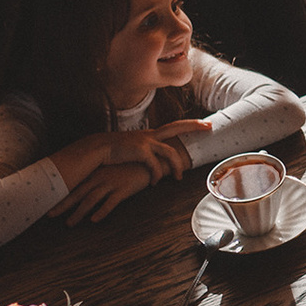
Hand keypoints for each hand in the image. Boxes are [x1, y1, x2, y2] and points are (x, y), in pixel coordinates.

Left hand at [51, 161, 156, 223]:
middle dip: (62, 205)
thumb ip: (99, 177)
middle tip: (49, 215)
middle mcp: (100, 178)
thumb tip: (87, 187)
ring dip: (78, 213)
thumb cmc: (130, 166)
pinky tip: (94, 220)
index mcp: (95, 173)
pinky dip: (101, 212)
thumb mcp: (111, 169)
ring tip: (69, 224)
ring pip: (90, 200)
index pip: (74, 186)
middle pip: (77, 194)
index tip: (48, 204)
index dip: (61, 196)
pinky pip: (110, 203)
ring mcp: (111, 183)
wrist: (150, 161)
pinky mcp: (123, 189)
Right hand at [89, 123, 208, 180]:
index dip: (189, 124)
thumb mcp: (132, 147)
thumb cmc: (114, 151)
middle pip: (177, 127)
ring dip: (176, 167)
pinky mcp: (140, 151)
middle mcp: (150, 135)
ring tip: (179, 178)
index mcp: (150, 134)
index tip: (203, 122)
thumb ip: (144, 150)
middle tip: (209, 127)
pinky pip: (155, 166)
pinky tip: (154, 183)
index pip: (174, 126)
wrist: (97, 149)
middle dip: (193, 126)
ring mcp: (146, 142)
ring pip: (170, 152)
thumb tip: (152, 158)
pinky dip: (157, 175)